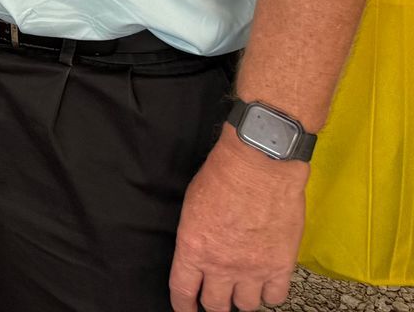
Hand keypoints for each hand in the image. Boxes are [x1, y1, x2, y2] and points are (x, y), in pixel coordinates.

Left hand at [168, 130, 307, 311]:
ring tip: (243, 289)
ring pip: (247, 306)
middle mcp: (221, 266)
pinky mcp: (281, 266)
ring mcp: (253, 269)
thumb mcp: (191, 207)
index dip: (183, 306)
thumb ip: (195, 238)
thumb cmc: (221, 176)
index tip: (186, 310)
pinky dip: (270, 294)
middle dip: (214, 305)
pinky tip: (266, 284)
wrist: (259, 167)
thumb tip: (199, 252)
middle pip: (216, 305)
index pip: (183, 291)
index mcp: (193, 249)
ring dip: (243, 299)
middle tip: (217, 300)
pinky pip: (275, 297)